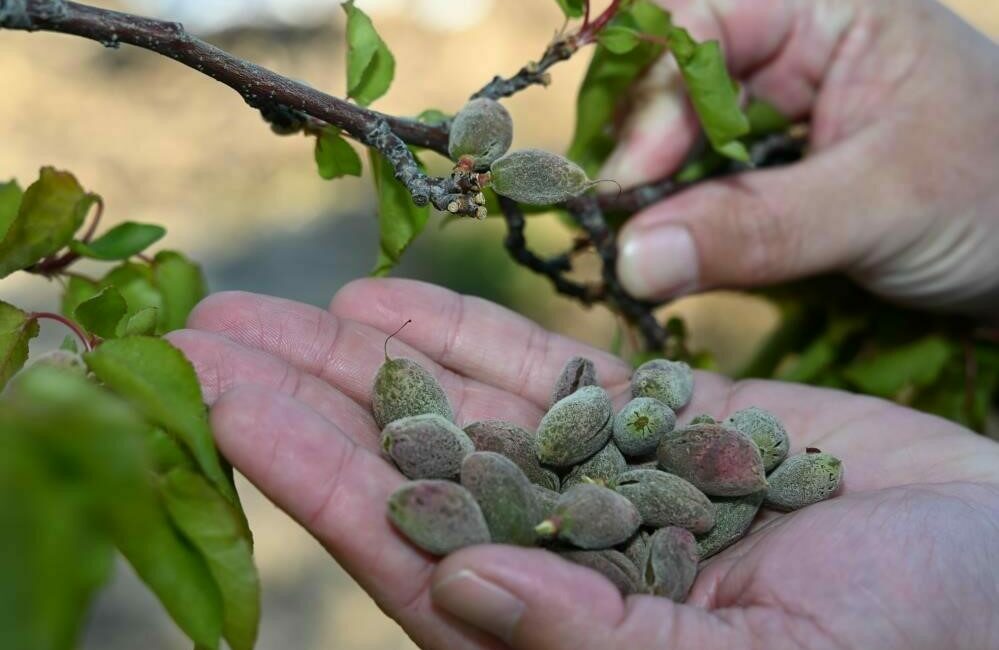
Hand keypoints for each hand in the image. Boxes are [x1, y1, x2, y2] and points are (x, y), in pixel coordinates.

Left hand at [168, 279, 998, 649]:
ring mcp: (606, 481)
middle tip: (200, 329)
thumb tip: (460, 585)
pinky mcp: (657, 423)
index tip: (213, 395)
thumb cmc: (919, 641)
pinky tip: (397, 296)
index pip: (398, 547)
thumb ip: (597, 642)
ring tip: (279, 300)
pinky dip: (474, 331)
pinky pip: (546, 370)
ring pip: (461, 404)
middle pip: (404, 464)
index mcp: (563, 629)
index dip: (298, 468)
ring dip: (369, 350)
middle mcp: (564, 554)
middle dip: (301, 395)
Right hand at [606, 0, 998, 316]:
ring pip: (676, 147)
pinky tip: (668, 264)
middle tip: (620, 237)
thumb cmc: (997, 199)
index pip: (703, 25)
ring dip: (652, 203)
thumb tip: (631, 260)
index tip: (628, 185)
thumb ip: (759, 227)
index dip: (655, 99)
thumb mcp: (882, 204)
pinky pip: (698, 194)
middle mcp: (786, 55)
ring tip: (637, 261)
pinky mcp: (765, 178)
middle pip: (673, 87)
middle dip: (642, 159)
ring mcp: (772, 120)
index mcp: (826, 12)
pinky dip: (677, 232)